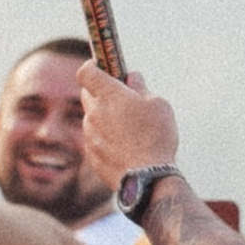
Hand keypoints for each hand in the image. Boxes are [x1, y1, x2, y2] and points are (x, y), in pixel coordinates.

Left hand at [78, 67, 176, 189]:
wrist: (147, 178)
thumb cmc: (156, 137)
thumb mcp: (158, 105)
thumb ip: (140, 88)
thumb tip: (131, 78)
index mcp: (109, 95)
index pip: (86, 71)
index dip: (92, 66)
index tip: (103, 66)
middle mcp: (94, 112)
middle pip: (87, 93)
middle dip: (100, 91)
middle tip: (120, 96)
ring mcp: (90, 135)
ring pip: (92, 117)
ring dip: (104, 116)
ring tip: (128, 127)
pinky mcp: (91, 154)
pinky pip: (94, 138)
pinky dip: (105, 136)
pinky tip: (124, 146)